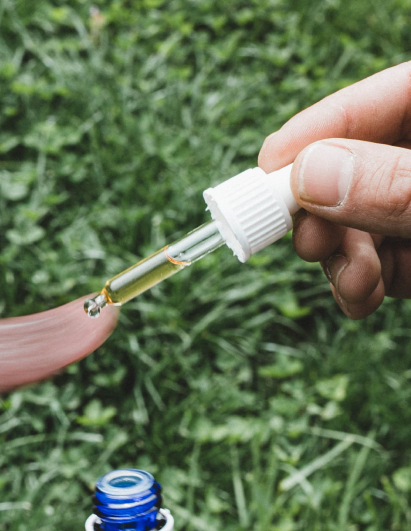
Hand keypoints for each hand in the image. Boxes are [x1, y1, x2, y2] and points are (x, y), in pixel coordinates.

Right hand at [258, 60, 410, 318]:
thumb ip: (395, 183)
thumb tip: (307, 173)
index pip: (374, 101)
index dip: (318, 130)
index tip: (269, 165)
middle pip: (350, 168)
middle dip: (322, 211)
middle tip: (309, 238)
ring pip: (356, 224)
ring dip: (339, 260)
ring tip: (354, 282)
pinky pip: (376, 265)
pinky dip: (359, 285)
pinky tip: (362, 295)